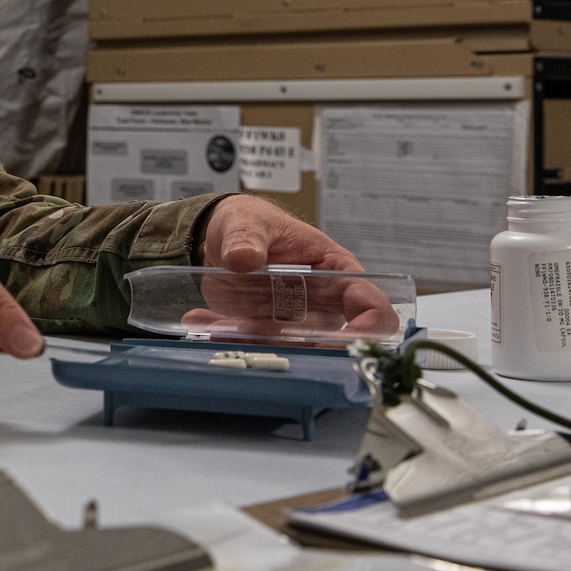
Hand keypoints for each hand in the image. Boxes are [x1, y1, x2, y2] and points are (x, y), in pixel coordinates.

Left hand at [185, 195, 398, 341]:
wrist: (218, 237)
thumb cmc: (249, 222)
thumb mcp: (246, 221)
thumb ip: (246, 237)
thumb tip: (244, 257)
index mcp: (334, 270)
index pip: (369, 302)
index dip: (369, 327)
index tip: (345, 343)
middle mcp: (321, 303)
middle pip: (331, 340)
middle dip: (300, 348)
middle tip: (254, 333)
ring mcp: (294, 322)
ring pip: (289, 349)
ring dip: (254, 344)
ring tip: (217, 323)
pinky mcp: (265, 333)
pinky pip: (255, 347)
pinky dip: (228, 341)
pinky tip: (201, 321)